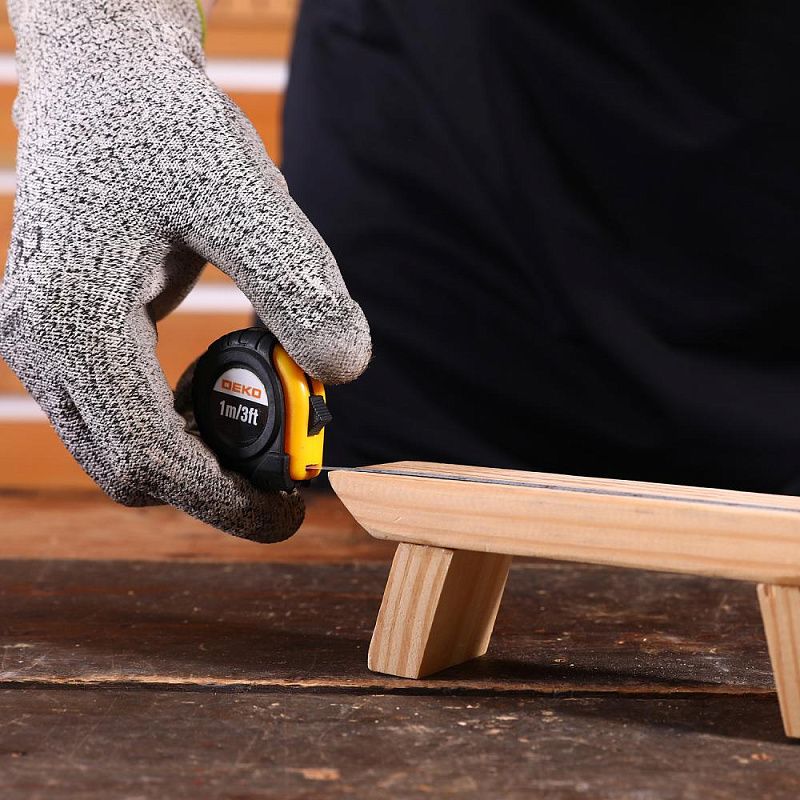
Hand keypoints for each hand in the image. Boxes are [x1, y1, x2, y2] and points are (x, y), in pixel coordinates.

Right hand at [0, 0, 370, 541]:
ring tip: (263, 426)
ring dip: (193, 459)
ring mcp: (45, 343)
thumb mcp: (243, 192)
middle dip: (212, 486)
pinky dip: (174, 426)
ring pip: (119, 450)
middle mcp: (42, 344)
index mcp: (73, 320)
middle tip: (289, 471)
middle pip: (130, 468)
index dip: (224, 501)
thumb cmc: (165, 126)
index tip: (290, 514)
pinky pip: (117, 415)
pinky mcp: (65, 334)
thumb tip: (346, 368)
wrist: (104, 80)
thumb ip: (296, 281)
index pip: (149, 455)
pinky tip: (220, 393)